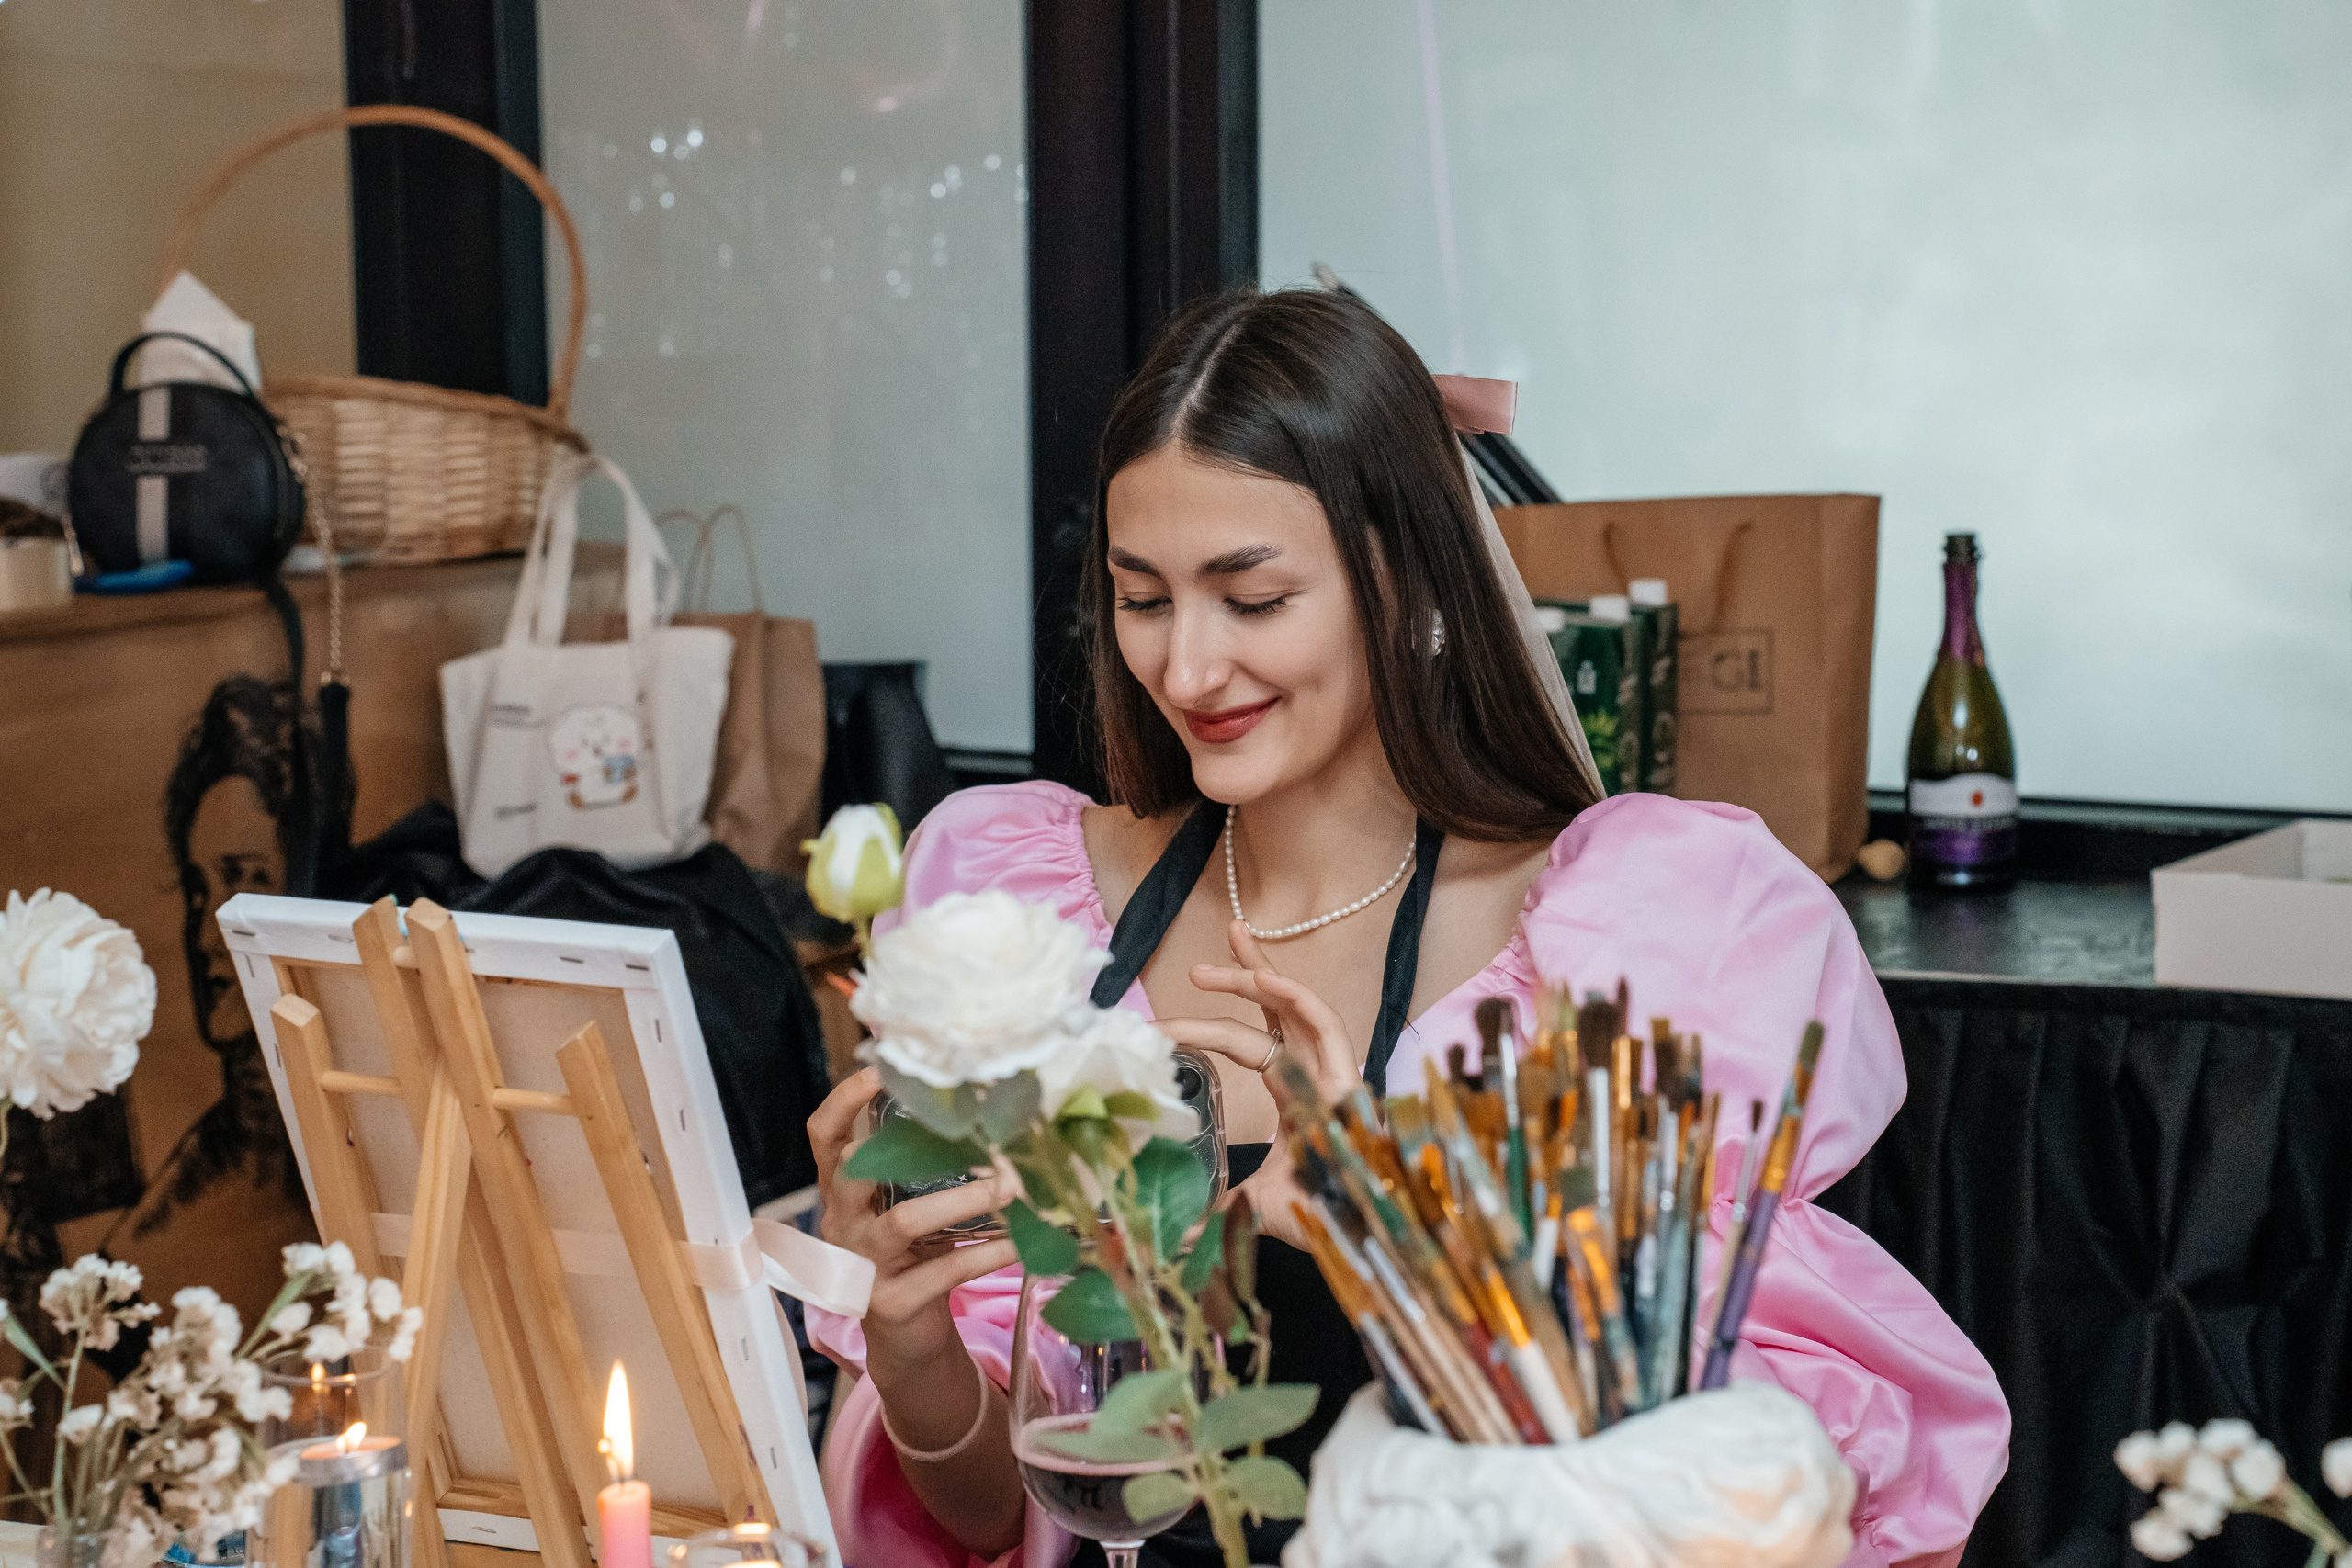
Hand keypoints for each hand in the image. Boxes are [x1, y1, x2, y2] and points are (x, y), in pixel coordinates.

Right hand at [807, 1067, 1019, 1376]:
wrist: (905, 1340)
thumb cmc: (911, 1257)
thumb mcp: (905, 1207)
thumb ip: (922, 1169)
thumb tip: (987, 1116)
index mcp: (842, 1191)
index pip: (824, 1137)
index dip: (843, 1101)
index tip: (878, 1068)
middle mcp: (842, 1223)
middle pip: (852, 1172)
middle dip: (902, 1146)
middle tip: (965, 1127)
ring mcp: (861, 1267)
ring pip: (903, 1222)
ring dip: (962, 1201)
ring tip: (1011, 1186)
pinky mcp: (890, 1304)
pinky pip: (942, 1273)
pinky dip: (986, 1255)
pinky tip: (1020, 1243)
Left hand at [1150, 921, 1362, 1249]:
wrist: (1353, 1241)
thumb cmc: (1315, 1218)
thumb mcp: (1253, 1205)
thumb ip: (1215, 1208)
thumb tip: (1172, 1231)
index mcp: (1293, 1092)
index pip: (1252, 1041)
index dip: (1210, 1025)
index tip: (1163, 1023)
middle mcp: (1314, 1075)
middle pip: (1278, 1011)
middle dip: (1240, 979)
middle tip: (1194, 967)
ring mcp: (1334, 1076)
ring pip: (1297, 1009)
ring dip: (1256, 980)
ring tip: (1208, 970)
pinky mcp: (1351, 1083)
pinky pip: (1328, 1026)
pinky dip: (1298, 998)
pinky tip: (1264, 980)